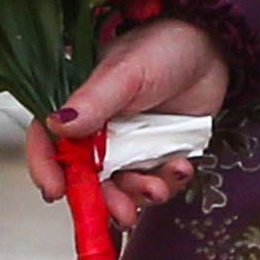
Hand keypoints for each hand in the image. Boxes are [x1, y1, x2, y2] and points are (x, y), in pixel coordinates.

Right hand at [30, 11, 231, 220]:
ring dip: (139, 195)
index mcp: (80, 108)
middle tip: (122, 212)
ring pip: (124, 187)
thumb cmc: (164, 47)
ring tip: (158, 188)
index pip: (49, 142)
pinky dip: (169, 183)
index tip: (55, 191)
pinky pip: (158, 182)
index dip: (46, 168)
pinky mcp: (160, 156)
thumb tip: (58, 125)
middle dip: (103, 200)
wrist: (213, 48)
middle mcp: (100, 132)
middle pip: (87, 179)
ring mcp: (131, 147)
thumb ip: (94, 101)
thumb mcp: (125, 72)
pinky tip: (181, 167)